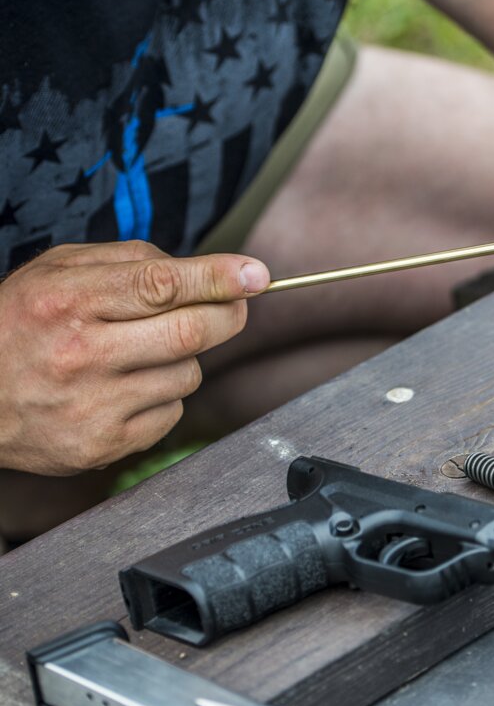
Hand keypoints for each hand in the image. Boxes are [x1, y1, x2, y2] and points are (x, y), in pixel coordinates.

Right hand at [0, 241, 269, 474]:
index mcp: (68, 300)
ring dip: (185, 358)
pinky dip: (165, 397)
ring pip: (188, 375)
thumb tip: (203, 271)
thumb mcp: (57, 271)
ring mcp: (93, 405)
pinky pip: (170, 414)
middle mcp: (81, 353)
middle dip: (227, 315)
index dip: (218, 278)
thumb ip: (130, 261)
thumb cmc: (18, 322)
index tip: (257, 275)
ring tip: (143, 351)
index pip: (161, 285)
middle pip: (190, 333)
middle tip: (234, 305)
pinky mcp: (102, 445)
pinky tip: (128, 387)